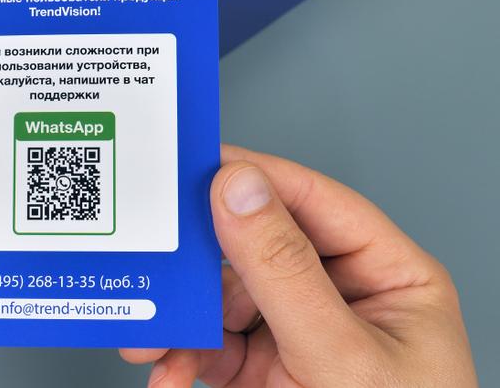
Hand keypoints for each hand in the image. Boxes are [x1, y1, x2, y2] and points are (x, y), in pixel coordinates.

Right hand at [121, 145, 476, 386]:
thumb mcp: (342, 356)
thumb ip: (286, 272)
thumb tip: (241, 190)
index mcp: (384, 275)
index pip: (312, 201)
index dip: (253, 176)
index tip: (195, 166)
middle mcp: (339, 298)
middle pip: (255, 248)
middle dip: (199, 263)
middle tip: (154, 254)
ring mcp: (299, 337)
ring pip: (222, 301)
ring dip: (180, 320)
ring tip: (148, 335)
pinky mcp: (265, 374)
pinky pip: (211, 350)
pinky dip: (181, 360)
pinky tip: (167, 373)